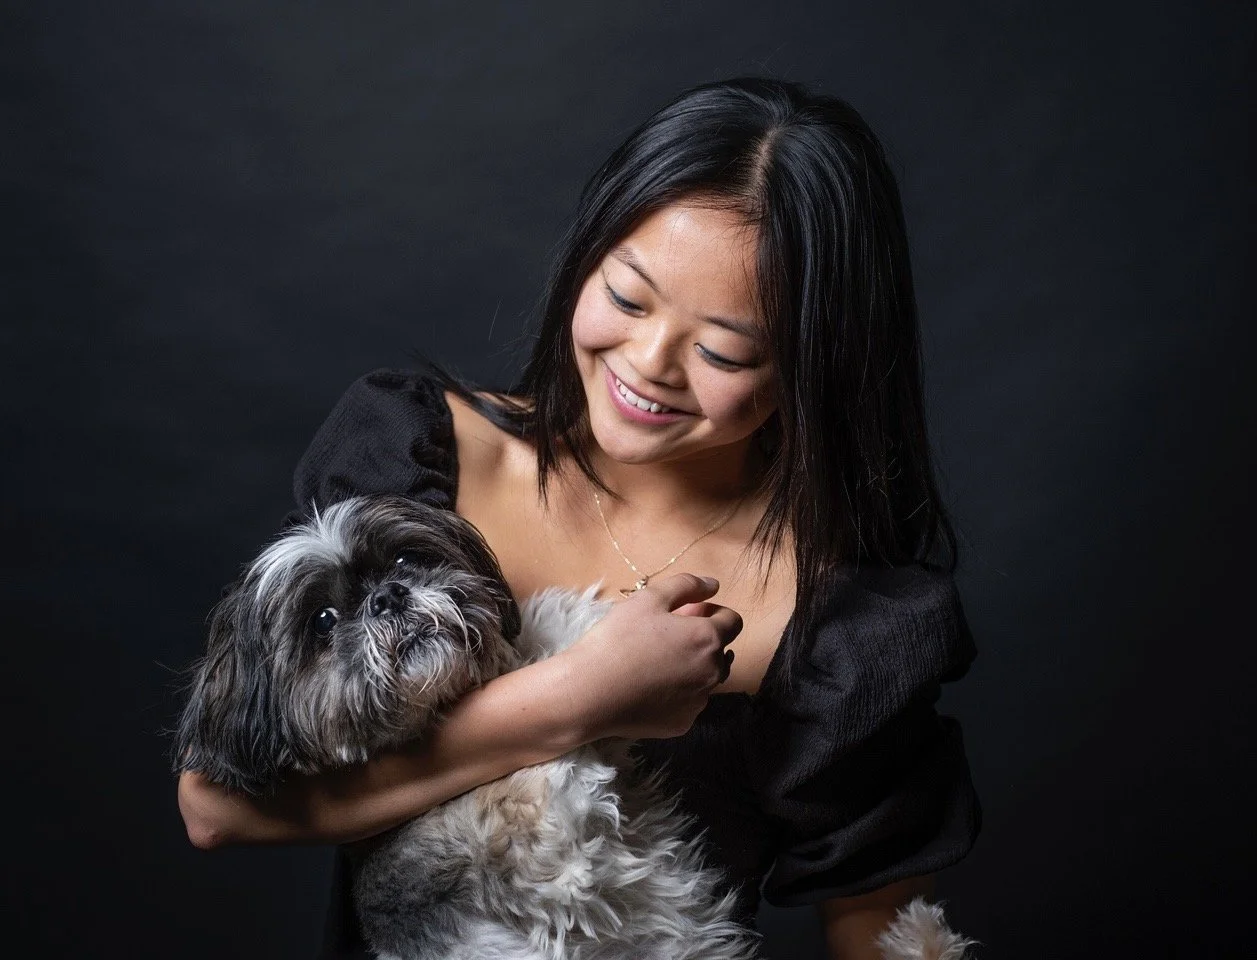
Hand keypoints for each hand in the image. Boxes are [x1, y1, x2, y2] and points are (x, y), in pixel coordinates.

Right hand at [561, 573, 742, 740]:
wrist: (589, 693)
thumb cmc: (618, 640)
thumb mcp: (648, 599)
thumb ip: (687, 585)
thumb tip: (713, 585)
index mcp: (708, 638)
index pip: (733, 620)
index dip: (711, 612)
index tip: (686, 613)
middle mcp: (713, 673)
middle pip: (719, 650)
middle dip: (700, 639)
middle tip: (664, 636)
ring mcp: (699, 702)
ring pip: (705, 678)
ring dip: (690, 666)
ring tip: (654, 663)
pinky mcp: (682, 724)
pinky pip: (688, 702)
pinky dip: (676, 693)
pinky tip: (648, 688)